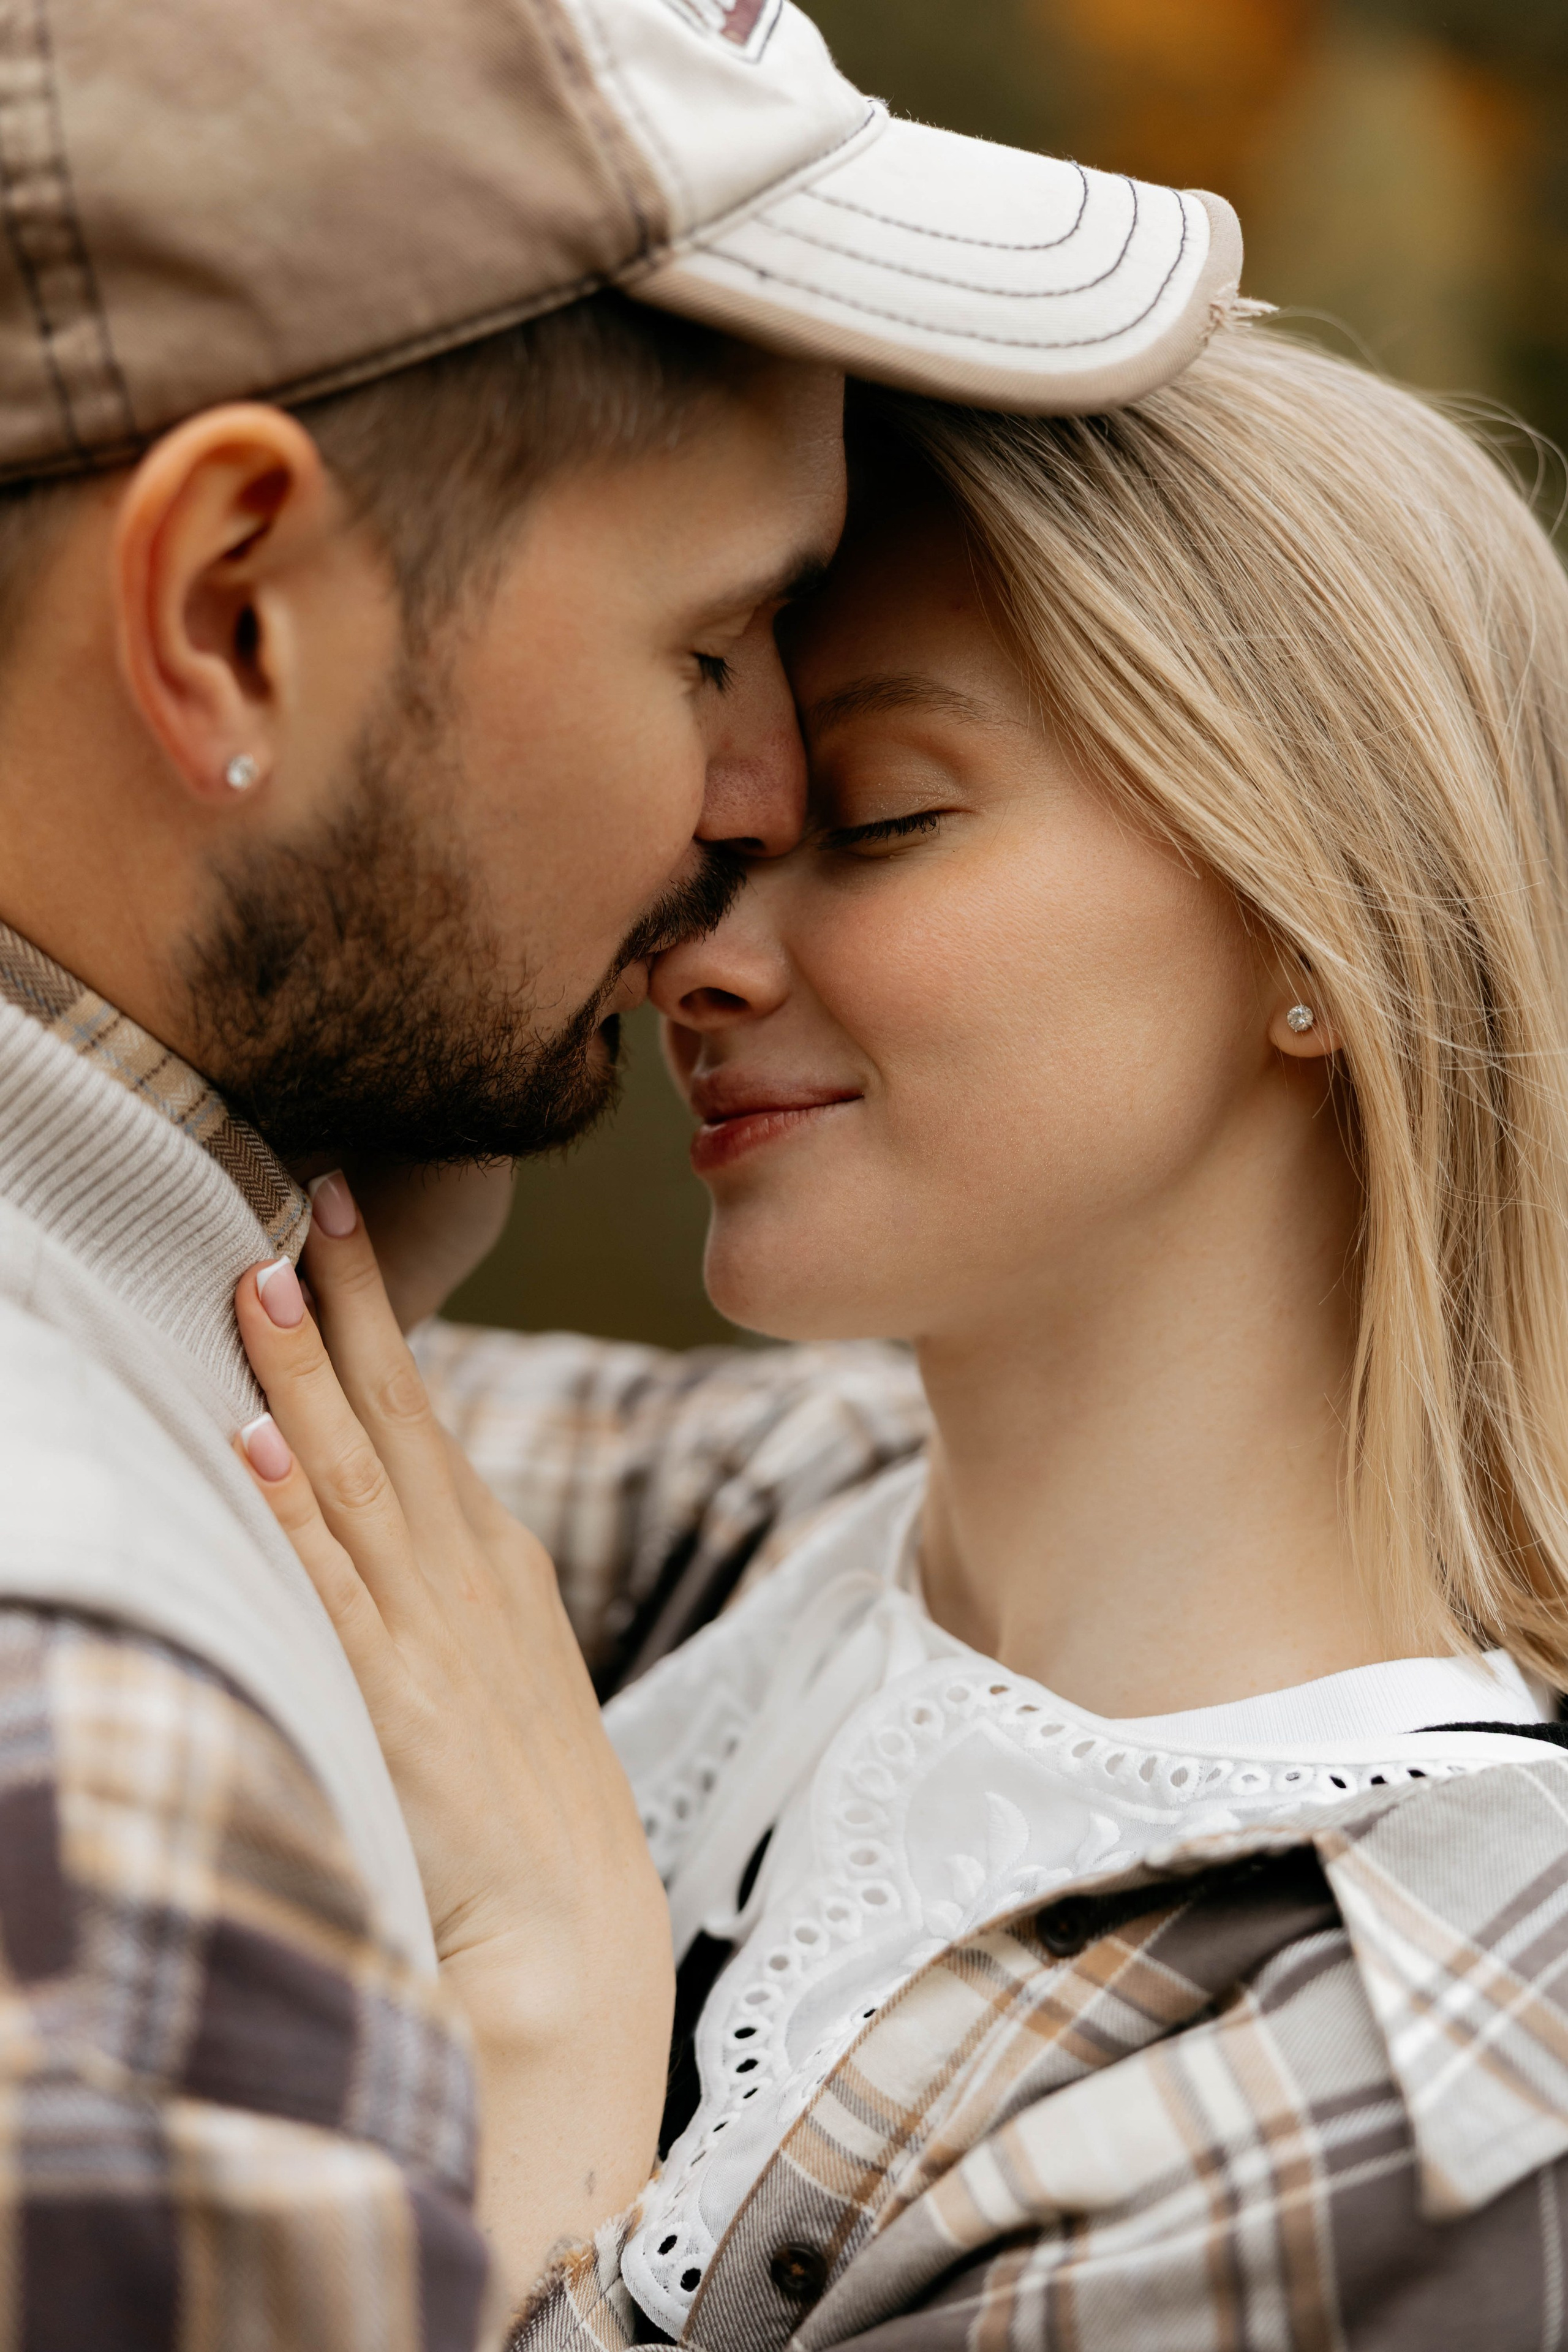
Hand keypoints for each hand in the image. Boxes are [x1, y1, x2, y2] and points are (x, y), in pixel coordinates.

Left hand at [232, 1191, 672, 2304]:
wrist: (571, 1935)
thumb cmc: (527, 1801)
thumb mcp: (496, 1656)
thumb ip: (441, 1573)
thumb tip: (369, 1499)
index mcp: (489, 1553)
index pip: (418, 1404)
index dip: (377, 1307)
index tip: (334, 1215)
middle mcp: (464, 1570)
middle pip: (392, 1410)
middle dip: (347, 1300)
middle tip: (304, 1192)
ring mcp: (432, 1629)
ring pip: (354, 1476)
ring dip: (305, 1375)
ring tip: (260, 1279)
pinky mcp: (398, 1702)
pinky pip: (332, 1591)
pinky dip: (293, 1516)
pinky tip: (253, 1448)